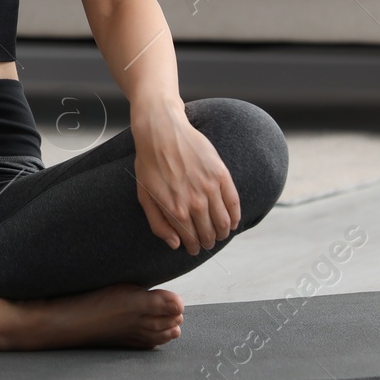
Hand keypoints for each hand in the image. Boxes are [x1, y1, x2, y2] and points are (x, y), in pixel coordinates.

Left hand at [131, 101, 239, 255]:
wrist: (161, 131)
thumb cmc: (149, 163)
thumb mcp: (145, 196)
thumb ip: (158, 223)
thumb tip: (175, 244)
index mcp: (175, 210)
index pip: (191, 239)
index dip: (194, 247)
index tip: (195, 248)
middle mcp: (195, 202)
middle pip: (209, 233)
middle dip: (208, 242)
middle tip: (207, 242)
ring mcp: (209, 188)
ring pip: (223, 222)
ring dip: (223, 233)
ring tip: (220, 234)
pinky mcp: (220, 174)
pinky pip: (233, 202)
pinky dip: (235, 216)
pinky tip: (233, 222)